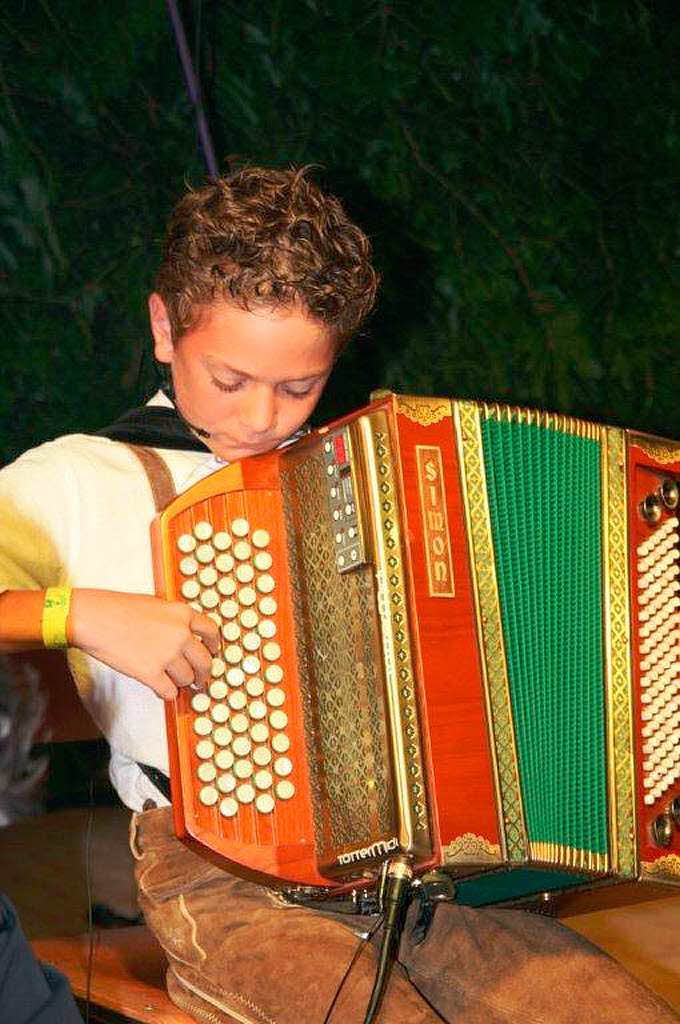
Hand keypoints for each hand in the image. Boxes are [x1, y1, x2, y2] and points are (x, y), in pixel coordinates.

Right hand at [68, 589, 219, 699]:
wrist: (93, 618)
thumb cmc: (116, 608)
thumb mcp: (154, 604)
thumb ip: (173, 620)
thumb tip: (183, 637)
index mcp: (182, 614)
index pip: (212, 632)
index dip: (214, 646)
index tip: (212, 652)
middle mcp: (180, 634)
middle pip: (205, 661)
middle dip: (204, 674)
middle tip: (200, 680)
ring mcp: (167, 655)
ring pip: (187, 679)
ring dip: (181, 683)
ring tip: (173, 682)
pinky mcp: (151, 673)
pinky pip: (169, 692)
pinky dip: (167, 693)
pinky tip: (161, 690)